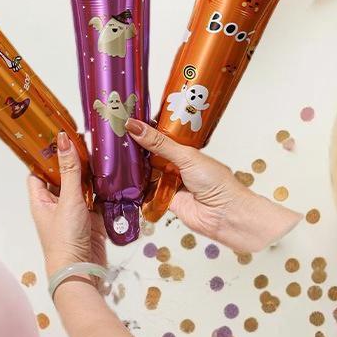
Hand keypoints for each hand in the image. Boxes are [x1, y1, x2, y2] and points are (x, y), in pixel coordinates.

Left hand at [28, 132, 105, 277]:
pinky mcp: (91, 219)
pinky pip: (96, 198)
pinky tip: (111, 173)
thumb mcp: (68, 199)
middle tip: (84, 139)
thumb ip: (70, 169)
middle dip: (72, 161)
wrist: (81, 271)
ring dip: (89, 173)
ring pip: (81, 186)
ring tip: (99, 151)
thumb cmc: (65, 237)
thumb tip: (64, 139)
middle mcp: (55, 204)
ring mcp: (74, 211)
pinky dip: (102, 188)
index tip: (57, 137)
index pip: (39, 172)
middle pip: (62, 177)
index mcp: (41, 200)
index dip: (46, 156)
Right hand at [125, 118, 300, 252]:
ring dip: (132, 168)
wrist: (227, 217)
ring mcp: (168, 182)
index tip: (121, 119)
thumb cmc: (216, 182)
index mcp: (183, 149)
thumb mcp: (186, 156)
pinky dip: (135, 188)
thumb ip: (159, 144)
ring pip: (145, 173)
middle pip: (148, 154)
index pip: (158, 135)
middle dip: (133, 148)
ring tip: (110, 155)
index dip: (142, 129)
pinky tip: (119, 180)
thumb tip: (134, 126)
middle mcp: (174, 164)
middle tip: (110, 137)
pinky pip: (146, 192)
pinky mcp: (163, 201)